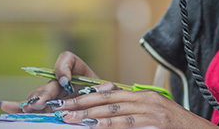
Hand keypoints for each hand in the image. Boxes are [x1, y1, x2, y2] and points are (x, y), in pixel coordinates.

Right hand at [0, 51, 99, 112]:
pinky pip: (28, 106)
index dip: (63, 68)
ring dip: (34, 102)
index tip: (66, 83)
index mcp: (77, 72)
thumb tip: (108, 86)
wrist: (103, 111)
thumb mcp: (109, 94)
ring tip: (30, 108)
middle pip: (49, 83)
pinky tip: (3, 104)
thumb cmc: (107, 101)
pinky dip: (16, 106)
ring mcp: (52, 95)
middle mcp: (62, 82)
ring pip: (38, 95)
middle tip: (42, 102)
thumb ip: (107, 89)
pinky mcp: (44, 107)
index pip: (67, 59)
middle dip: (45, 93)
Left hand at [52, 83, 217, 128]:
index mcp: (143, 96)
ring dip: (90, 114)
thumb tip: (108, 117)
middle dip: (82, 104)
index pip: (109, 93)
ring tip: (72, 118)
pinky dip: (109, 125)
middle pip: (107, 99)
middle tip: (61, 109)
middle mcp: (146, 99)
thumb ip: (132, 114)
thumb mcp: (152, 117)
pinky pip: (128, 123)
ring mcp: (152, 110)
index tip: (67, 101)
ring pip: (115, 109)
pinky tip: (94, 126)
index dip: (87, 97)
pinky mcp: (157, 121)